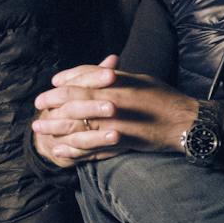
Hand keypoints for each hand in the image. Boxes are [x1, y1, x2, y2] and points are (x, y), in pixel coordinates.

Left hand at [31, 54, 199, 164]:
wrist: (186, 121)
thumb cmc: (163, 97)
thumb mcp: (138, 79)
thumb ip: (114, 76)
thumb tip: (98, 71)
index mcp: (115, 85)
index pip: (80, 81)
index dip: (61, 84)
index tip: (49, 87)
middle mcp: (111, 103)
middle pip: (72, 104)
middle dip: (51, 107)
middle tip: (37, 110)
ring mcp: (114, 125)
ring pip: (77, 127)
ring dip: (55, 129)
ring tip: (40, 131)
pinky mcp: (120, 143)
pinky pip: (91, 149)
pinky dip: (73, 150)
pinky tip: (60, 151)